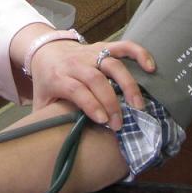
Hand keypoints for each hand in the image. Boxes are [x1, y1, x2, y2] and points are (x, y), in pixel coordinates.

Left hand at [29, 38, 154, 130]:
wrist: (45, 50)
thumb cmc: (46, 82)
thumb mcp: (41, 101)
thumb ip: (48, 118)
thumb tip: (55, 146)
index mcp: (59, 77)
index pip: (76, 89)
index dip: (90, 104)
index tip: (103, 121)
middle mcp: (76, 64)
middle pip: (96, 79)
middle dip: (111, 102)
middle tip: (120, 124)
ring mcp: (91, 53)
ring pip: (112, 64)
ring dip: (128, 84)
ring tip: (138, 105)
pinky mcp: (103, 46)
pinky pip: (123, 46)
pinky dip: (138, 54)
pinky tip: (150, 68)